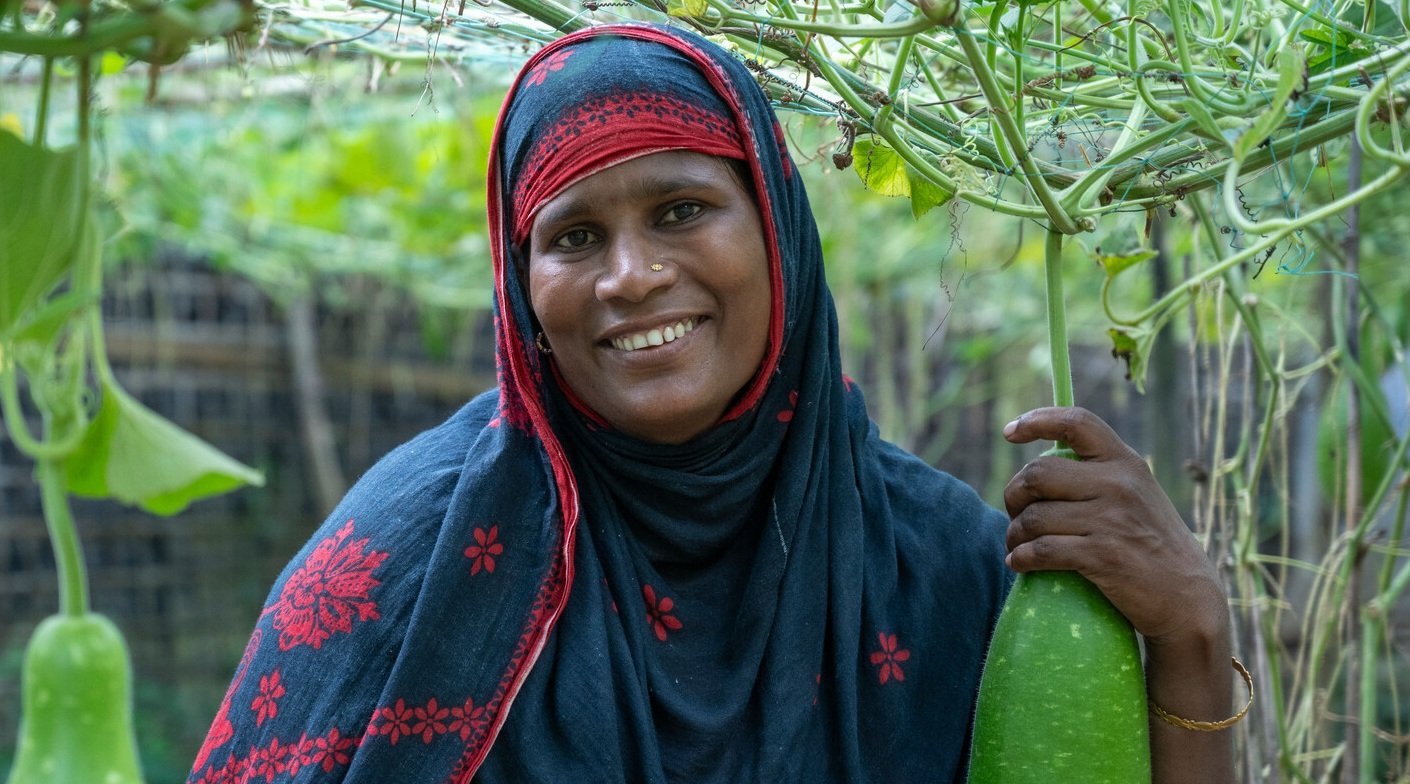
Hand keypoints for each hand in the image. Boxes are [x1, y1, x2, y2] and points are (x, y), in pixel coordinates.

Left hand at [1000, 406, 1225, 647]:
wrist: (1188, 598)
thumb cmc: (1153, 545)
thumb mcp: (1138, 495)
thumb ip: (1099, 476)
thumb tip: (1037, 470)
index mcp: (1126, 463)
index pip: (1077, 423)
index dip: (1037, 420)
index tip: (1010, 431)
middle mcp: (1119, 484)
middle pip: (1037, 473)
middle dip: (1014, 495)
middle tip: (1015, 515)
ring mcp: (1111, 519)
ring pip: (1034, 516)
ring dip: (1014, 534)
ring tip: (1016, 545)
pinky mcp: (1103, 556)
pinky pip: (1041, 550)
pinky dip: (1022, 558)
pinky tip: (1019, 562)